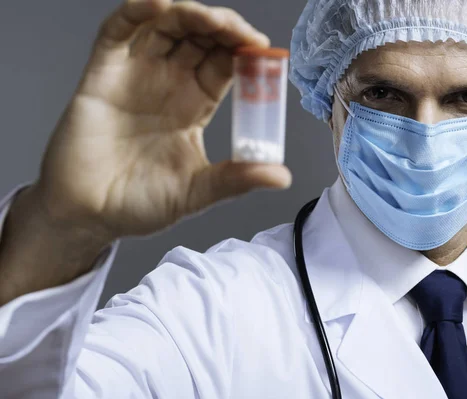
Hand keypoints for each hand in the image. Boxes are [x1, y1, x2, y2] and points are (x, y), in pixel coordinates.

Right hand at [35, 0, 291, 240]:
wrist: (89, 215)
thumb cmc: (139, 203)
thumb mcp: (198, 191)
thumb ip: (237, 179)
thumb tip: (283, 177)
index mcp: (194, 105)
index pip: (224, 63)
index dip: (243, 50)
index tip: (262, 48)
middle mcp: (168, 84)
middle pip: (200, 37)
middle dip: (222, 27)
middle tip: (239, 31)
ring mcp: (135, 75)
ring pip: (166, 26)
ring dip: (189, 14)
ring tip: (211, 21)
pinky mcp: (103, 73)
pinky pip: (118, 31)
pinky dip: (137, 11)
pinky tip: (159, 5)